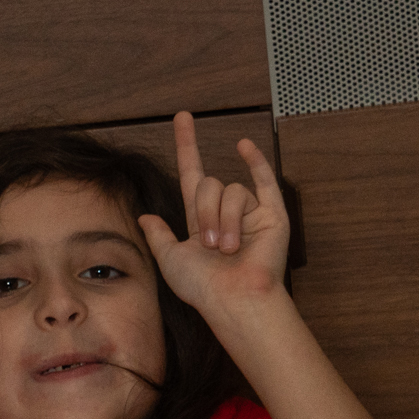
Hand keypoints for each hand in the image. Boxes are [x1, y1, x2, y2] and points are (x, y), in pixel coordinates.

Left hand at [137, 112, 289, 314]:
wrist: (235, 300)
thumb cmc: (203, 287)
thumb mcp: (170, 261)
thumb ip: (158, 236)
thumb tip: (145, 216)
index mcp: (201, 220)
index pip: (192, 174)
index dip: (187, 146)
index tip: (182, 117)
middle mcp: (225, 212)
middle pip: (208, 184)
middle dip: (206, 212)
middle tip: (211, 245)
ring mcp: (250, 211)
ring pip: (231, 190)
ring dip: (226, 219)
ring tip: (230, 248)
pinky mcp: (273, 213)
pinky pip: (264, 179)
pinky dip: (255, 161)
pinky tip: (244, 146)